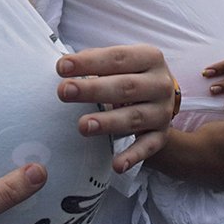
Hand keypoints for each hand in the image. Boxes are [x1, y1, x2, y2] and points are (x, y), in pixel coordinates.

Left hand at [55, 44, 175, 173]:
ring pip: (134, 118)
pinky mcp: (161, 135)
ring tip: (83, 126)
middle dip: (93, 90)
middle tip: (64, 92)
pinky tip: (116, 165)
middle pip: (125, 87)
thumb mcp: (121, 61)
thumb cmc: (131, 74)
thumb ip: (96, 61)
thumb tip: (65, 66)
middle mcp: (160, 84)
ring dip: (108, 123)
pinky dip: (132, 157)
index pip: (118, 58)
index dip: (89, 62)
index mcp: (150, 58)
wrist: (161, 97)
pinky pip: (147, 148)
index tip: (61, 67)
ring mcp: (162, 111)